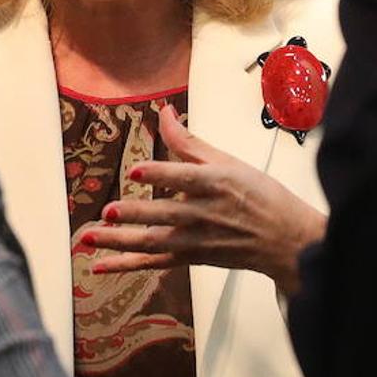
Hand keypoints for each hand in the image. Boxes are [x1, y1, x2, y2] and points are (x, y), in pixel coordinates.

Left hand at [85, 104, 326, 295]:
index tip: (137, 170)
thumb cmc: (259, 196)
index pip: (185, 177)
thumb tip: (164, 112)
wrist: (285, 239)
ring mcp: (196, 240)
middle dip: (136, 214)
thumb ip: (189, 141)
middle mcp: (204, 214)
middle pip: (165, 214)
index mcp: (216, 184)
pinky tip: (100, 265)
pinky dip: (127, 265)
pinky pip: (154, 263)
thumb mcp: (227, 162)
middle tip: (109, 211)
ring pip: (154, 242)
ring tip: (90, 236)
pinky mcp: (191, 257)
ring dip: (120, 241)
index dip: (161, 174)